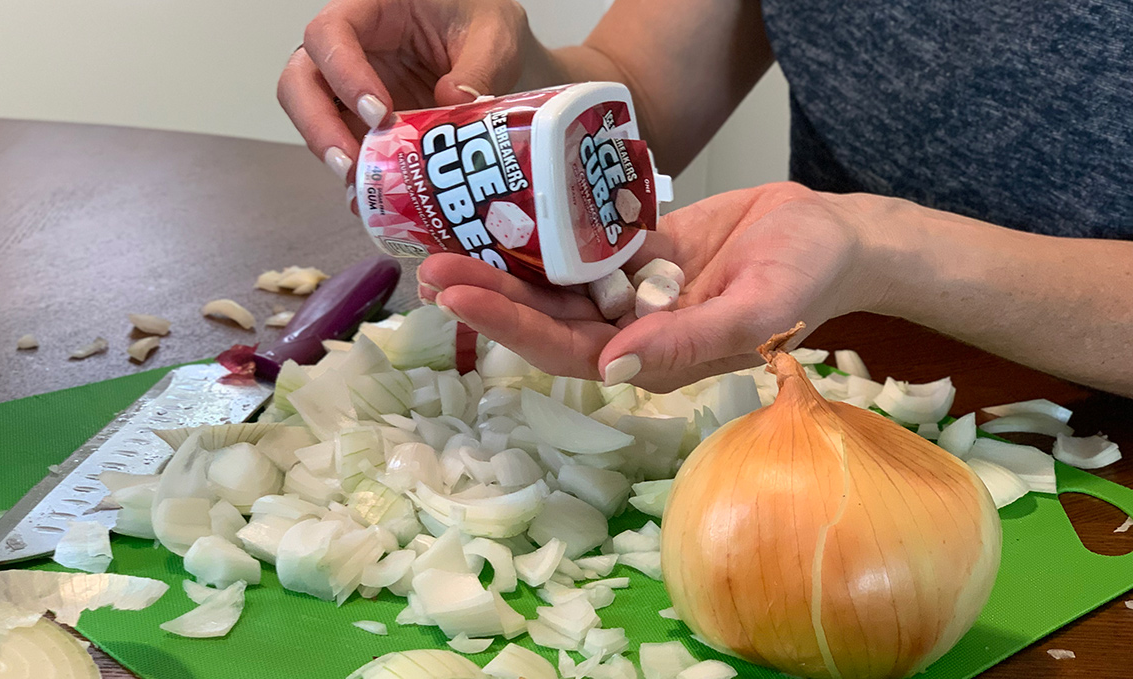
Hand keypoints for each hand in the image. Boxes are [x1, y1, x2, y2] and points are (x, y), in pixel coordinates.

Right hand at [278, 0, 533, 187]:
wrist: (497, 53)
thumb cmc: (483, 24)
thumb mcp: (494, 34)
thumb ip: (479, 66)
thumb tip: (454, 104)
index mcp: (370, 11)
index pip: (329, 34)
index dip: (342, 73)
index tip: (378, 112)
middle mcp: (350, 49)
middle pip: (300, 82)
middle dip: (317, 126)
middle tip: (351, 162)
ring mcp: (351, 89)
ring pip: (315, 121)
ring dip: (335, 156)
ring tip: (364, 189)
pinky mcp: (363, 124)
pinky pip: (348, 150)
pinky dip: (358, 175)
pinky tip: (377, 198)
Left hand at [417, 182, 884, 391]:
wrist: (832, 236)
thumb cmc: (806, 282)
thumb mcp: (755, 313)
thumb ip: (687, 344)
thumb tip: (614, 369)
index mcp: (653, 359)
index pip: (569, 351)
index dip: (512, 326)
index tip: (460, 297)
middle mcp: (631, 331)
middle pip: (547, 318)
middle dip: (489, 295)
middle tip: (430, 269)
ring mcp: (631, 290)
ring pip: (556, 283)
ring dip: (504, 266)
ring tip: (447, 243)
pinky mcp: (637, 252)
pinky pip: (581, 244)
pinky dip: (543, 233)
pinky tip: (502, 214)